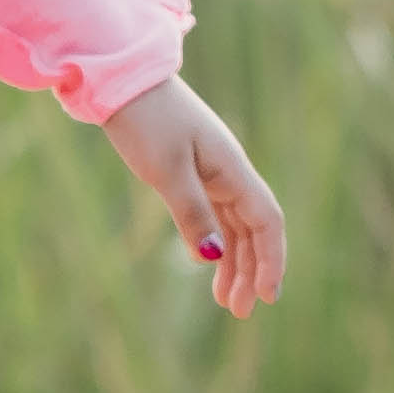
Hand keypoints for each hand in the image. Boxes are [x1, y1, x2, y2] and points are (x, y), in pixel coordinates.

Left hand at [100, 76, 286, 316]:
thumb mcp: (166, 171)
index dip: (272, 259)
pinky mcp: (191, 170)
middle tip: (239, 311)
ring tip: (223, 301)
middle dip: (250, 270)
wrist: (122, 81)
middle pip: (252, 229)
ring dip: (232, 261)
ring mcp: (212, 170)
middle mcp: (229, 171)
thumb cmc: (145, 121)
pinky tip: (207, 262)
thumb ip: (191, 213)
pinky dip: (214, 240)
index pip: (266, 221)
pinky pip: (214, 213)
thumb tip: (211, 257)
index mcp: (232, 169)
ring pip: (233, 224)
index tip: (267, 296)